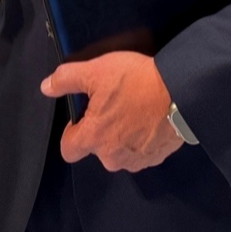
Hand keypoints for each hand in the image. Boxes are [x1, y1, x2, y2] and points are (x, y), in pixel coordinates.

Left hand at [41, 52, 184, 171]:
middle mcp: (112, 157)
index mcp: (94, 138)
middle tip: (115, 106)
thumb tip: (46, 87)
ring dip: (123, 137)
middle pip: (97, 150)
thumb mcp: (97, 71)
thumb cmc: (137, 81)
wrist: (184, 92)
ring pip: (120, 152)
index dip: (71, 134)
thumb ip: (67, 79)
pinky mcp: (157, 158)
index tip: (83, 117)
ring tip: (136, 111)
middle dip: (102, 132)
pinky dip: (143, 139)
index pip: (68, 150)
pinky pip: (141, 152)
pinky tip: (151, 119)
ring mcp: (137, 161)